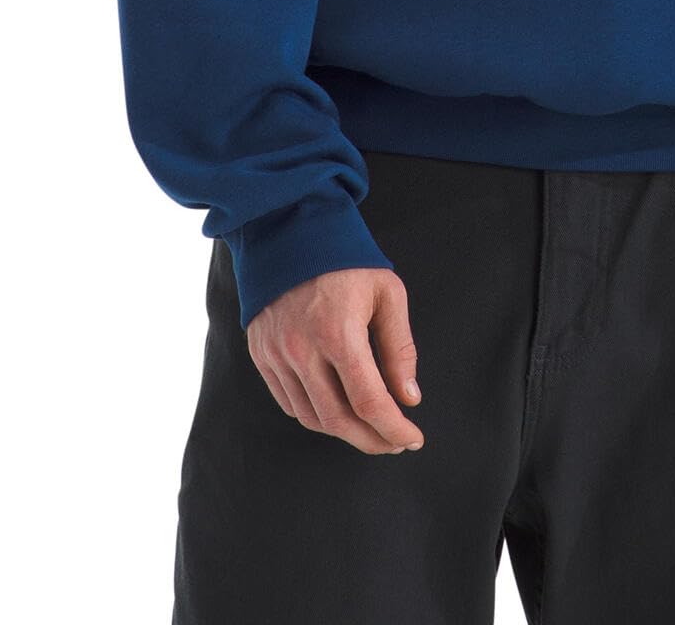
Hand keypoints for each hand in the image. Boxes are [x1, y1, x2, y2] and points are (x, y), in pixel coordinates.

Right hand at [246, 266, 425, 455]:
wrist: (291, 232)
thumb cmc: (347, 261)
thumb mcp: (387, 292)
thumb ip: (400, 348)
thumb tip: (409, 398)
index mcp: (338, 332)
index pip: (370, 401)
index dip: (394, 428)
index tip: (413, 438)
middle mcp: (302, 349)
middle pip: (339, 420)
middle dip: (372, 440)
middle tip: (395, 442)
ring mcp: (276, 354)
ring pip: (312, 417)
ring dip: (344, 432)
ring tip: (371, 428)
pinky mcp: (261, 355)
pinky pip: (289, 403)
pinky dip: (316, 416)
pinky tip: (338, 409)